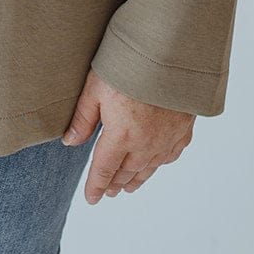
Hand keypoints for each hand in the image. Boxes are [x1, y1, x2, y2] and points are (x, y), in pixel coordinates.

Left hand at [61, 66, 194, 202]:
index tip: (92, 198)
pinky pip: (170, 155)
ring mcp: (166, 138)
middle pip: (126, 172)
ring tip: (127, 187)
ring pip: (148, 168)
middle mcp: (145, 144)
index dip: (96, 186)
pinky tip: (156, 164)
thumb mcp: (96, 88)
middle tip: (108, 191)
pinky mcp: (183, 128)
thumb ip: (83, 118)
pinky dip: (159, 163)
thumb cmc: (130, 67)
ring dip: (136, 179)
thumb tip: (70, 142)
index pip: (104, 170)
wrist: (171, 55)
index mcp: (120, 136)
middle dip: (115, 183)